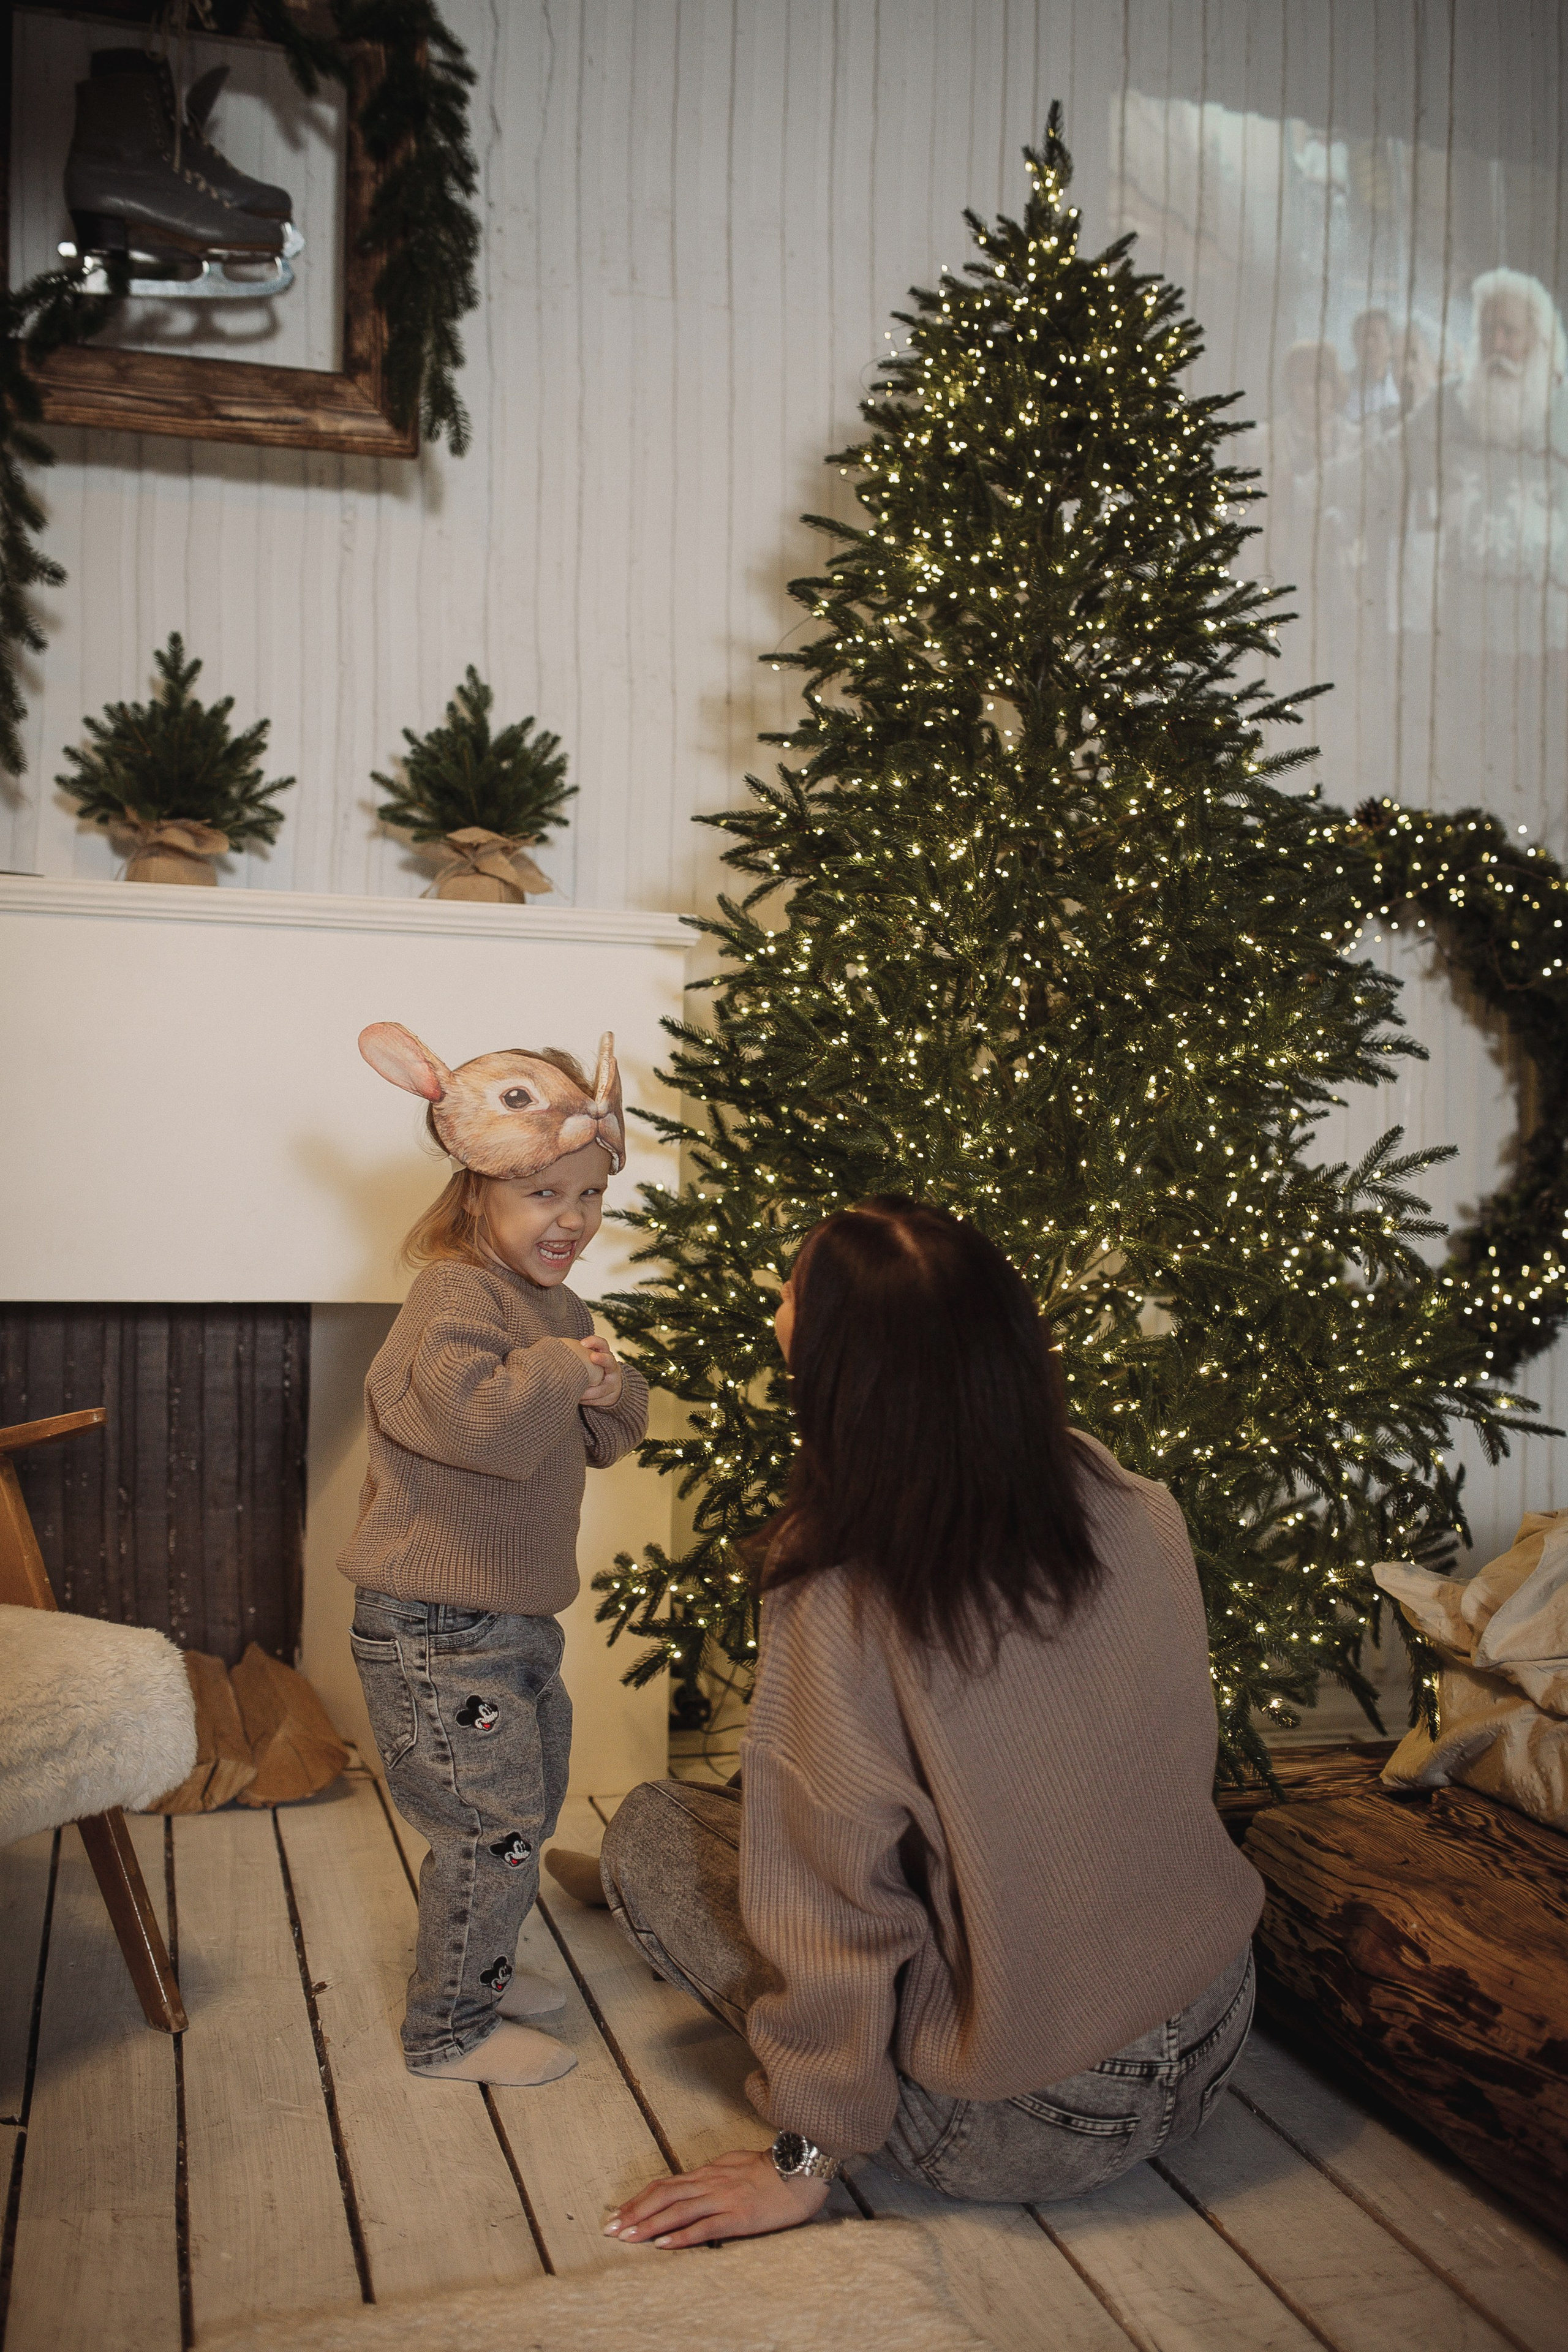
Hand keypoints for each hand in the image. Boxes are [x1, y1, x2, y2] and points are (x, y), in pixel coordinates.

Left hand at [573, 1335, 623, 1409]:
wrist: (612, 1386)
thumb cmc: (594, 1370)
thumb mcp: (590, 1360)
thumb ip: (580, 1355)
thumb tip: (554, 1349)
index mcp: (605, 1355)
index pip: (602, 1344)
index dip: (594, 1342)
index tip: (582, 1343)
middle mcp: (612, 1368)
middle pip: (609, 1362)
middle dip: (602, 1359)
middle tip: (593, 1357)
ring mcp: (613, 1383)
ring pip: (602, 1388)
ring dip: (589, 1391)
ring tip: (578, 1392)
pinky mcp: (611, 1397)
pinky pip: (598, 1400)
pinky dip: (587, 1400)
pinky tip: (578, 1399)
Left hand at [603, 2148, 830, 2248]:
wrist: (802, 2170)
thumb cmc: (771, 2170)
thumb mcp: (735, 2165)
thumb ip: (713, 2175)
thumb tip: (692, 2185)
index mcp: (708, 2172)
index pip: (664, 2184)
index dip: (638, 2199)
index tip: (618, 2213)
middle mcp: (710, 2182)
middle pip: (663, 2196)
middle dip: (634, 2213)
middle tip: (610, 2229)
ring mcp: (723, 2198)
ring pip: (677, 2210)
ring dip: (648, 2225)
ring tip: (626, 2238)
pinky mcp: (738, 2216)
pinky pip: (704, 2227)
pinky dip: (680, 2236)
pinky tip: (662, 2245)